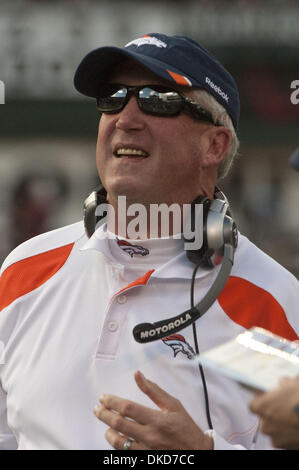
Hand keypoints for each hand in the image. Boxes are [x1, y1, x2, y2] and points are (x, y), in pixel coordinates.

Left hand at [93, 370, 212, 449]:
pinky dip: (117, 445)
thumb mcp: (173, 405)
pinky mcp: (146, 459)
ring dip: (108, 431)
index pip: (128, 408)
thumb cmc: (185, 427)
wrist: (197, 452)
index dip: (112, 402)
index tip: (104, 398)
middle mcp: (151, 436)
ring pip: (118, 442)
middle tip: (97, 409)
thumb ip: (153, 390)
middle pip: (119, 424)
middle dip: (103, 414)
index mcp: (157, 419)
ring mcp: (147, 450)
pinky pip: (125, 453)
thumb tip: (138, 375)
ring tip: (106, 424)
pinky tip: (116, 437)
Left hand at [250, 376, 298, 448]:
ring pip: (274, 430)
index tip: (271, 399)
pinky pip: (283, 440)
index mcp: (262, 407)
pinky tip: (296, 427)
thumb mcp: (293, 383)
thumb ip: (283, 384)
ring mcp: (276, 438)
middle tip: (285, 408)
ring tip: (293, 418)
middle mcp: (265, 424)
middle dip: (273, 414)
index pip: (254, 405)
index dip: (263, 401)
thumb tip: (282, 384)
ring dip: (281, 425)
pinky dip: (288, 435)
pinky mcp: (286, 447)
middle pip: (264, 418)